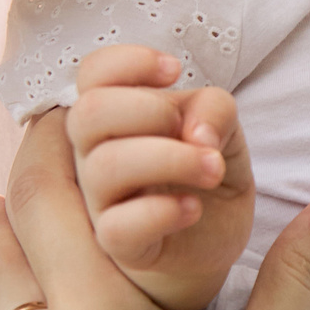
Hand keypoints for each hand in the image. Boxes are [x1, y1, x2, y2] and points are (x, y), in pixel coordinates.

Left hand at [0, 119, 309, 309]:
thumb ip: (297, 270)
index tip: (63, 101)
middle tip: (54, 140)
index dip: (49, 143)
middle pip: (4, 245)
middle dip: (25, 186)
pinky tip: (63, 308)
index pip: (44, 202)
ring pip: (0, 305)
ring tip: (44, 210)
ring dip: (15, 250)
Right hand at [67, 44, 254, 309]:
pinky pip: (117, 227)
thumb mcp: (221, 130)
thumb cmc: (204, 174)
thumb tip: (195, 131)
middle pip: (88, 114)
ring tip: (212, 168)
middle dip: (151, 110)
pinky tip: (193, 208)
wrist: (213, 240)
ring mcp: (101, 202)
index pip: (91, 73)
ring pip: (104, 167)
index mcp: (114, 117)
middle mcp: (95, 155)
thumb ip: (211, 110)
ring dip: (171, 158)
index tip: (174, 72)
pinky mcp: (120, 247)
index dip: (127, 62)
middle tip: (195, 132)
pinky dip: (162, 212)